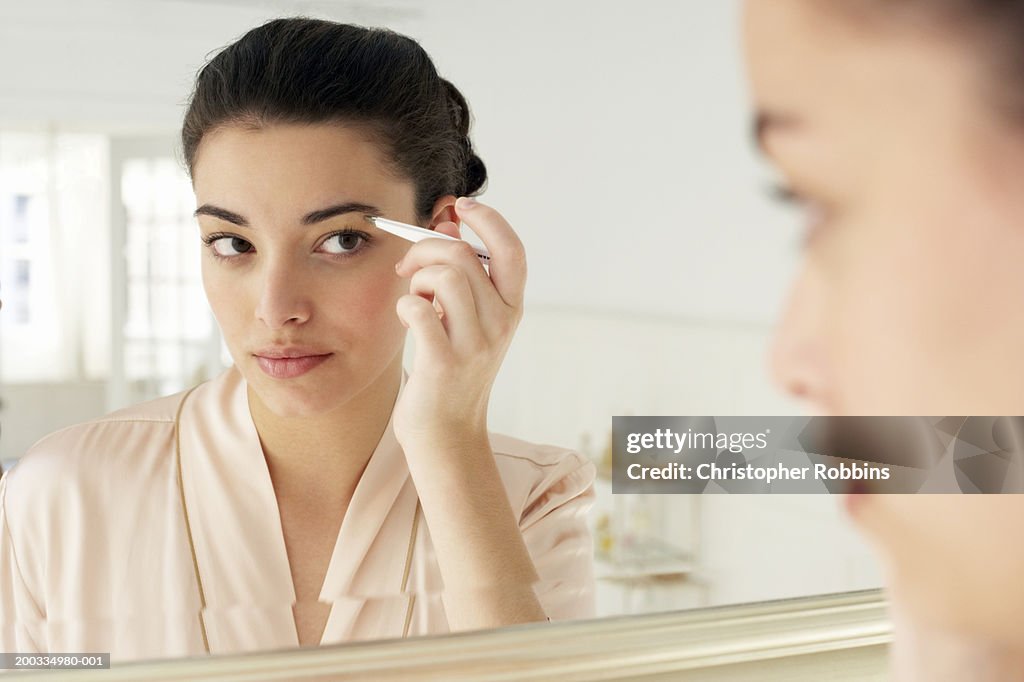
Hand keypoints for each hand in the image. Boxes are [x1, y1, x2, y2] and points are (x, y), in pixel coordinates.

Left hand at [391, 197, 525, 450]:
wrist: (446, 433)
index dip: (490, 219)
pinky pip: (417, 308)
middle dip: (426, 248)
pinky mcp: (444, 362)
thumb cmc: (450, 370)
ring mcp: (474, 345)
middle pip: (464, 255)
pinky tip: (406, 318)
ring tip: (413, 299)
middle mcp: (500, 324)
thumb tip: (448, 223)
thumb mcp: (468, 320)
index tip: (461, 206)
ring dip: (417, 278)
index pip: (512, 250)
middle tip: (408, 268)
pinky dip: (405, 304)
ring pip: (444, 276)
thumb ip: (462, 274)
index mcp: (511, 309)